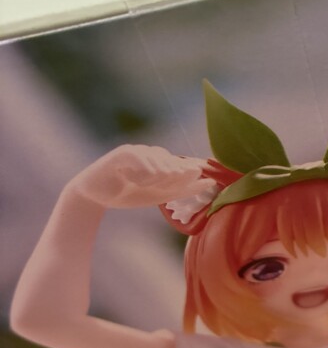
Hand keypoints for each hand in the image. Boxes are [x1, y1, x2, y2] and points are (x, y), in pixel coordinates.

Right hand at [68, 145, 210, 208]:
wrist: (96, 196)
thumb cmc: (128, 194)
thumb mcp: (160, 194)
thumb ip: (184, 189)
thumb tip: (211, 182)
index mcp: (161, 161)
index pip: (180, 166)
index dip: (185, 176)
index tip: (185, 182)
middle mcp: (150, 153)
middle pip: (171, 164)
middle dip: (173, 177)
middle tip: (158, 184)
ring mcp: (137, 151)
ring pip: (157, 162)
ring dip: (156, 176)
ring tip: (144, 184)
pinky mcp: (121, 153)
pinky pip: (138, 158)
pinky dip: (141, 171)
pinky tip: (136, 180)